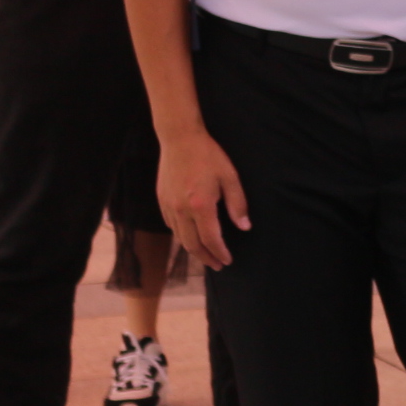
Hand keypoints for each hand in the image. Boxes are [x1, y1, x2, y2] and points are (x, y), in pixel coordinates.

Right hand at [159, 127, 249, 270]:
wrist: (179, 140)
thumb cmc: (208, 156)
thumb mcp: (230, 178)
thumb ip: (238, 204)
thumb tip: (244, 226)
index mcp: (201, 205)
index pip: (211, 239)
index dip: (220, 253)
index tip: (227, 261)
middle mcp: (181, 209)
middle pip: (192, 244)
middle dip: (206, 258)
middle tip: (218, 266)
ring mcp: (168, 205)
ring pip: (179, 236)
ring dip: (193, 249)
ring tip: (206, 255)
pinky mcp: (161, 200)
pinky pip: (170, 225)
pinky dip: (181, 236)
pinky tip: (190, 237)